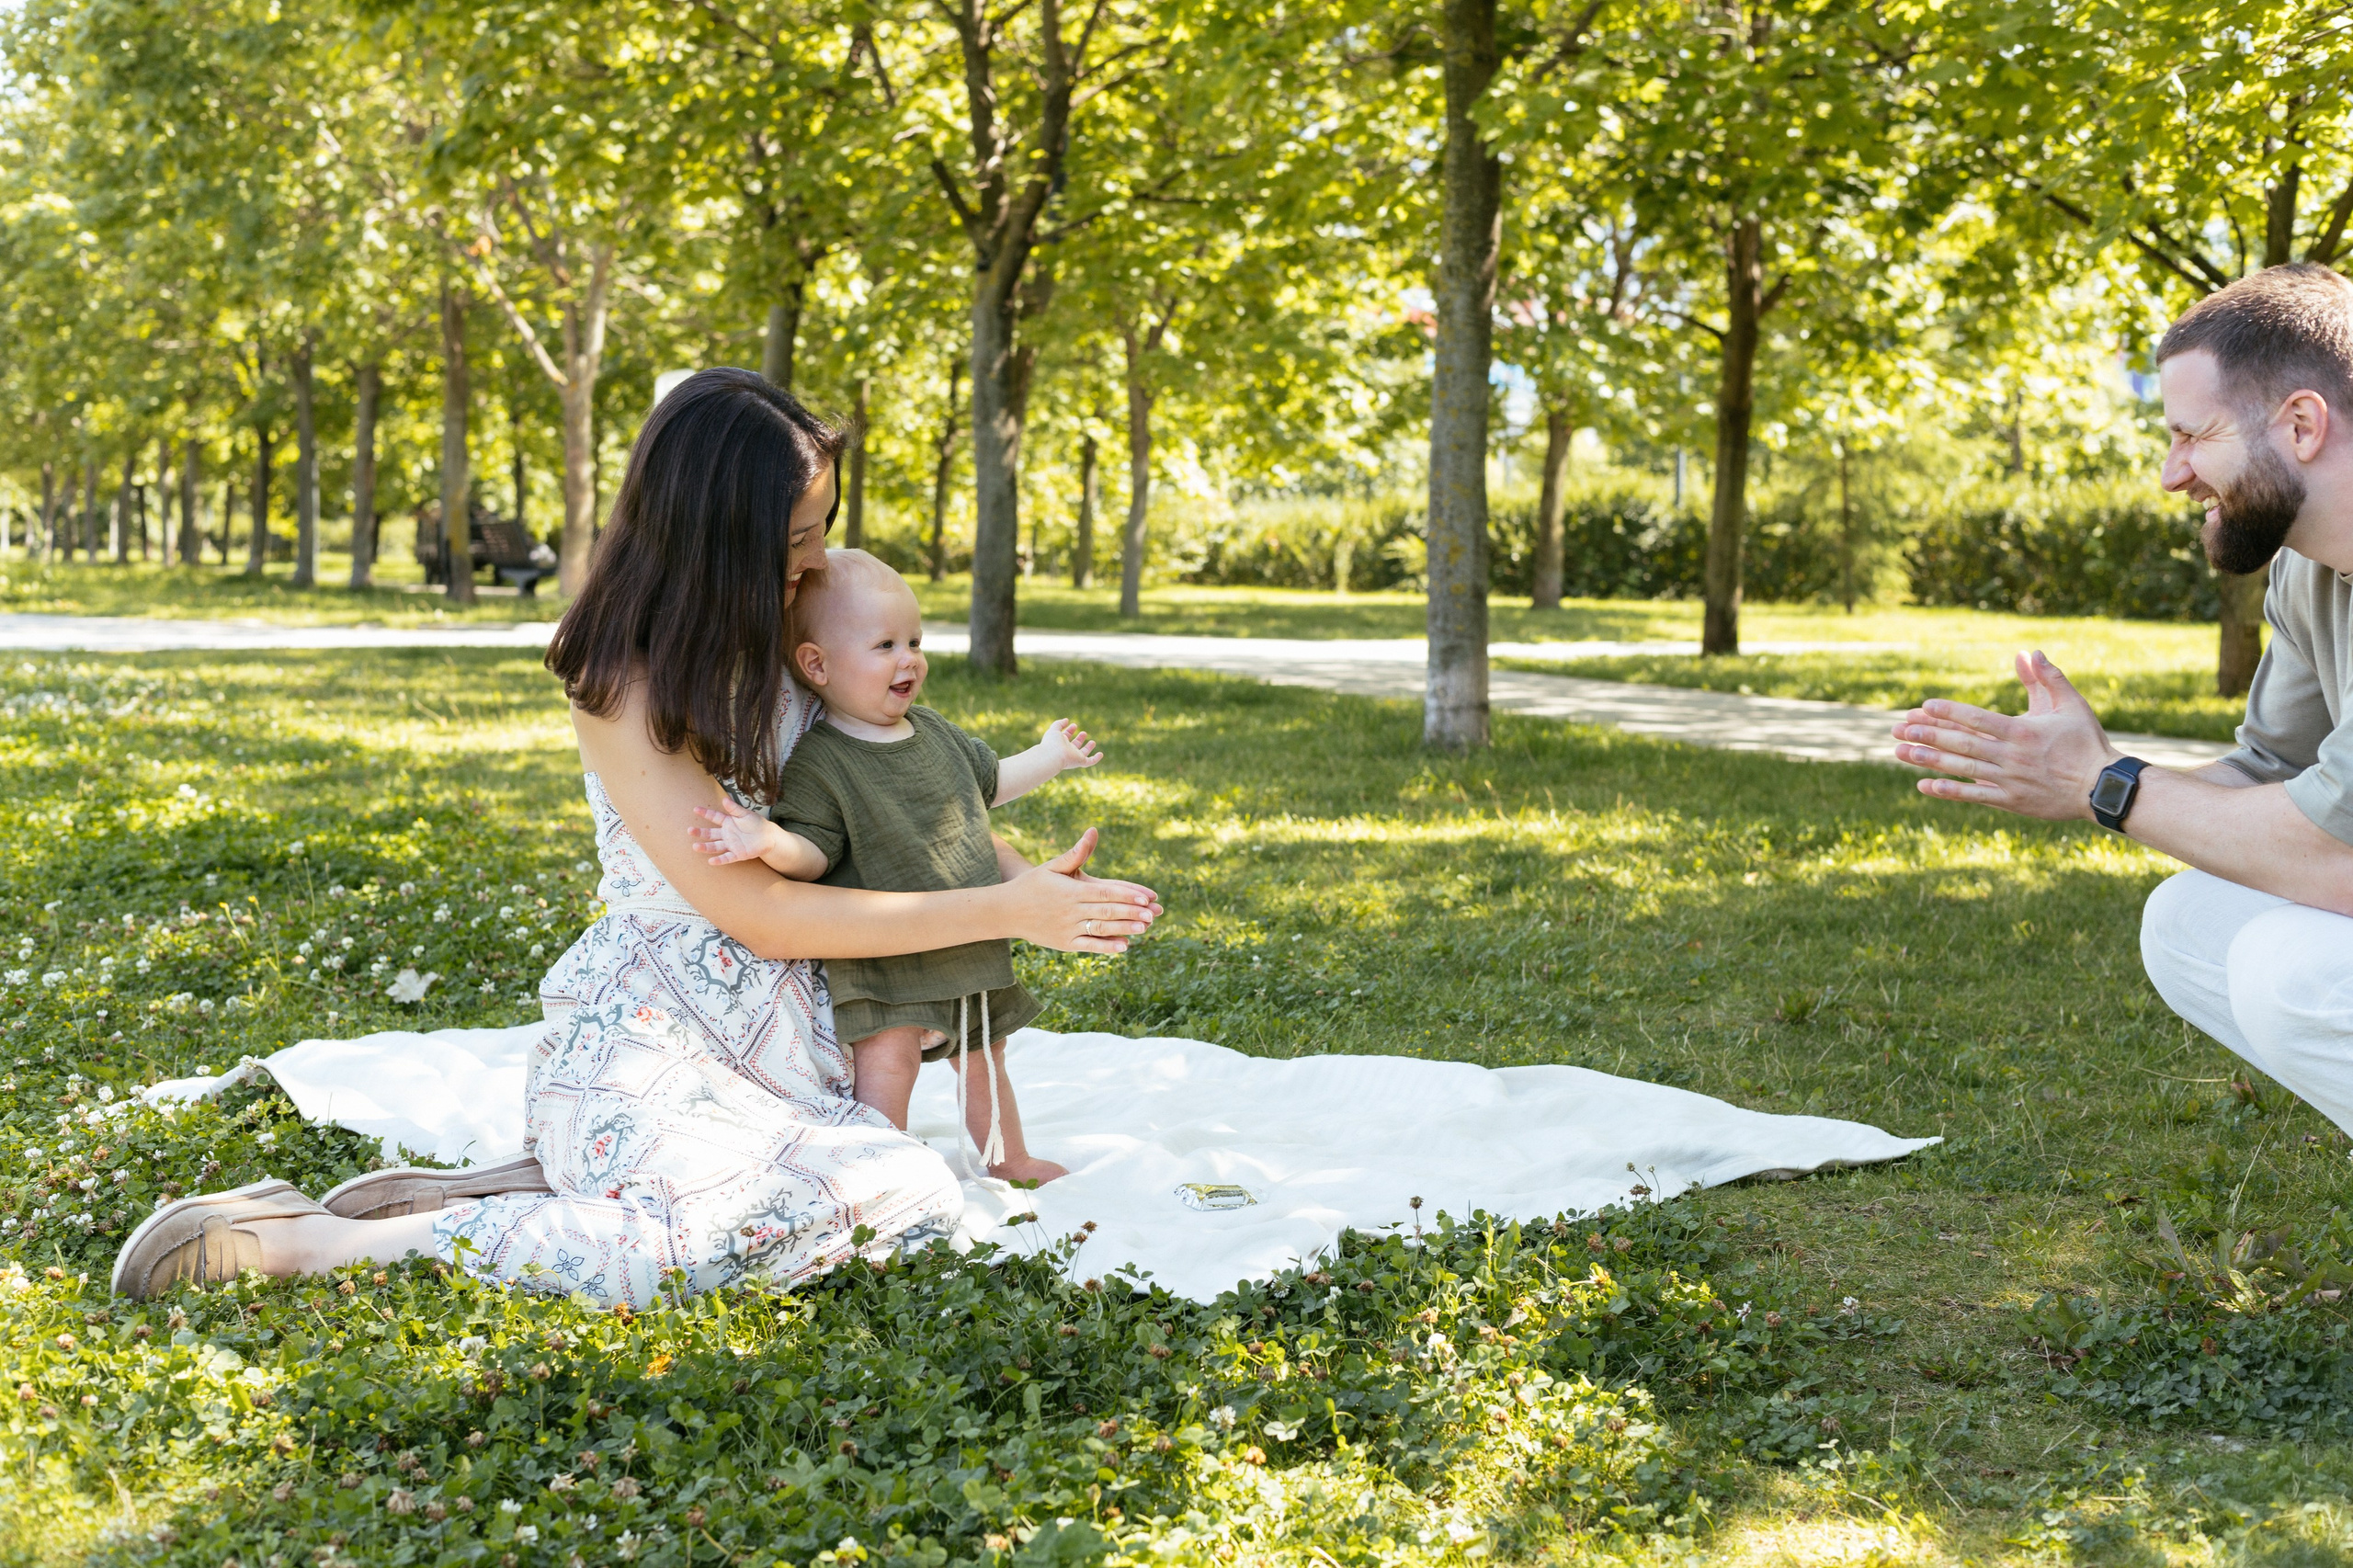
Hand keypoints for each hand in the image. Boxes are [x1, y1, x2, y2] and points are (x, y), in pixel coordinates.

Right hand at [690, 797, 786, 865]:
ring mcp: (731, 845)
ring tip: (695, 846)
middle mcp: (727, 834)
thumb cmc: (756, 823)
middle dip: (700, 832)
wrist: (768, 837)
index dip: (706, 813)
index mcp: (728, 822)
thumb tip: (724, 799)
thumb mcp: (746, 814)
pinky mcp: (738, 854)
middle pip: (711, 834)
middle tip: (689, 830)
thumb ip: (735, 809)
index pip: (715, 817)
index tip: (695, 809)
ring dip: (705, 847)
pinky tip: (711, 861)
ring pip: (715, 846)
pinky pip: (727, 857)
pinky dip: (720, 860)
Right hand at [1006, 827, 1162, 954]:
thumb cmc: (1032, 885)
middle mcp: (1071, 910)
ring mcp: (1068, 928)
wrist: (1006, 911)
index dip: (1127, 895)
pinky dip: (1107, 946)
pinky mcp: (1065, 943)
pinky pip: (1089, 945)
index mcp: (1071, 891)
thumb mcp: (1052, 867)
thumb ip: (1075, 853)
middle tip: (1154, 913)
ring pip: (1101, 929)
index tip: (1147, 897)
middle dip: (1132, 913)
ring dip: (1125, 929)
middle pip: (1107, 911)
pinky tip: (1124, 946)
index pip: (1105, 893)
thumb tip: (1093, 831)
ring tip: (1145, 928)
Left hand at [1039, 718, 1102, 774]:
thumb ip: (1059, 723)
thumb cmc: (1052, 742)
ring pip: (1083, 753)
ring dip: (1088, 748)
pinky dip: (1096, 759)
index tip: (1074, 725)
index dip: (1070, 730)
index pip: (1066, 737)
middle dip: (1079, 739)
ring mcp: (1074, 756)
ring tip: (1093, 742)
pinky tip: (1101, 754)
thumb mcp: (1054, 729)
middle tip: (1084, 733)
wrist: (1053, 756)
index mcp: (1060, 743)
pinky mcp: (1080, 761)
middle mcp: (1067, 750)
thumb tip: (1067, 720)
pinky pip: (1090, 761)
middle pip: (1075, 745)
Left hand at [1890, 650, 2120, 820]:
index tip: (1924, 705)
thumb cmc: (2087, 742)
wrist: (2102, 787)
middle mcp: (2011, 756)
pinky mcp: (2010, 801)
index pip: (1978, 718)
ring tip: (1900, 752)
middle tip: (1900, 728)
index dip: (1949, 711)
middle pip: (1963, 743)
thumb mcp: (2071, 705)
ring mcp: (2009, 780)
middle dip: (1929, 735)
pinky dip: (1948, 791)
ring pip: (1962, 768)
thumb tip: (2030, 652)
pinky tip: (1923, 785)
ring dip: (1930, 760)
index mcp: (2023, 731)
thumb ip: (2048, 678)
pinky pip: (1974, 796)